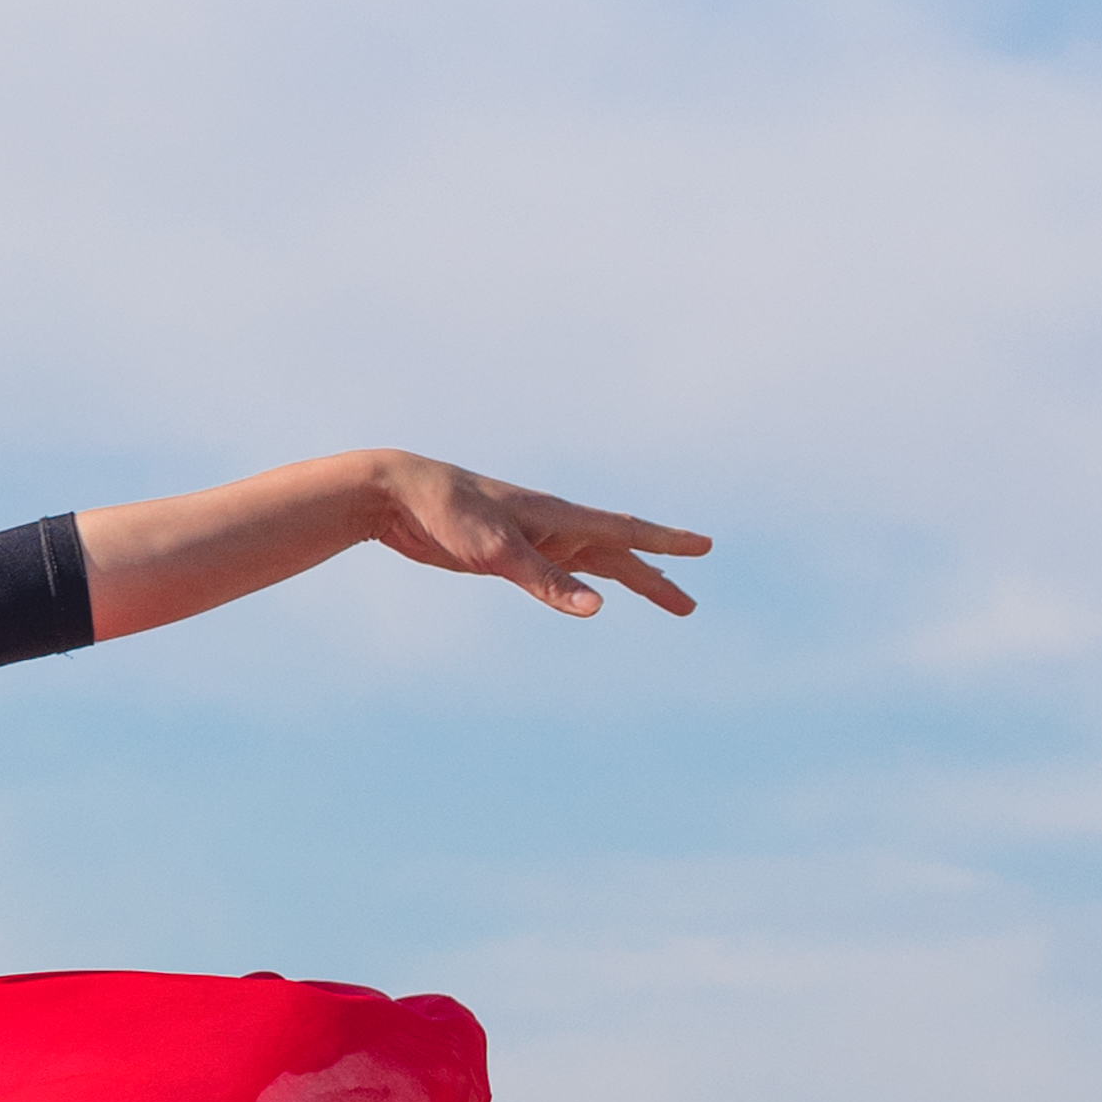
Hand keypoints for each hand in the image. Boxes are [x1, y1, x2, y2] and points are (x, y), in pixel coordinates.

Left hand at [361, 455, 705, 617]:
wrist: (396, 493)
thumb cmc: (446, 512)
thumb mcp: (498, 551)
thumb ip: (547, 581)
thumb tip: (600, 608)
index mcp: (558, 517)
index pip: (626, 531)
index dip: (666, 542)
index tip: (705, 546)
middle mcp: (554, 526)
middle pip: (619, 556)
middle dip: (656, 579)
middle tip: (690, 607)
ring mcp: (534, 539)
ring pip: (594, 564)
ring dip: (628, 581)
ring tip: (663, 598)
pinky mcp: (509, 552)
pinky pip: (561, 571)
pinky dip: (585, 583)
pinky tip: (592, 594)